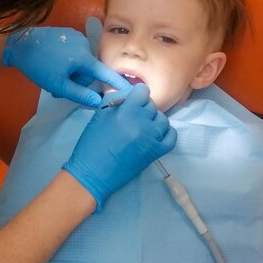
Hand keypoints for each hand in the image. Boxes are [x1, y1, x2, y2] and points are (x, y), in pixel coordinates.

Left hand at [2, 27, 129, 105]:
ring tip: (54, 74)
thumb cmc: (39, 66)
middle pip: (90, 70)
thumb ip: (79, 94)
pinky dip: (68, 61)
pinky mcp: (68, 34)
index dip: (117, 83)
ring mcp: (76, 37)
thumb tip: (98, 101)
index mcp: (84, 57)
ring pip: (82, 62)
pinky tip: (54, 62)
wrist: (19, 44)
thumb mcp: (58, 85)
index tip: (131, 89)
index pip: (105, 73)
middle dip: (78, 79)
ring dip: (72, 71)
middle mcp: (85, 45)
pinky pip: (75, 53)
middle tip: (61, 85)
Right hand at [62, 83, 176, 210]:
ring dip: (154, 120)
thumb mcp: (99, 116)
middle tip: (133, 116)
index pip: (143, 91)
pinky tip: (156, 134)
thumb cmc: (91, 144)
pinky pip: (171, 137)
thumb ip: (115, 103)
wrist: (94, 171)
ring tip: (143, 126)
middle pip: (152, 106)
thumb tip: (128, 96)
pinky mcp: (156, 152)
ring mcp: (151, 138)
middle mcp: (141, 122)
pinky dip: (166, 133)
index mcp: (125, 111)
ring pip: (163, 120)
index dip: (137, 94)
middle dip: (143, 108)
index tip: (133, 100)